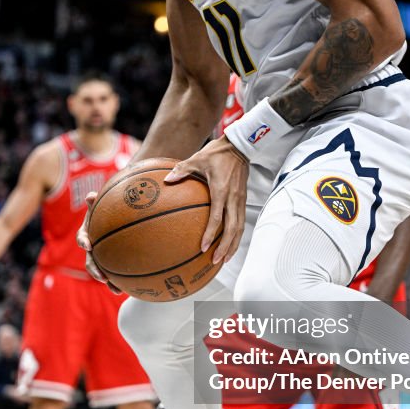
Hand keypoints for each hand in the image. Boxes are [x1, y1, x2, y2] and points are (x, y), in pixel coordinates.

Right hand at [77, 192, 122, 293]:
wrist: (121, 219)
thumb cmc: (110, 209)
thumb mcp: (104, 204)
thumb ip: (98, 201)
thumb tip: (90, 196)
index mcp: (89, 232)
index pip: (82, 236)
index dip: (83, 241)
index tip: (88, 245)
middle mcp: (93, 247)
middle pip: (90, 260)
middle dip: (95, 269)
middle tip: (101, 276)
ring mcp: (102, 257)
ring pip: (101, 271)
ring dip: (106, 280)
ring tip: (114, 288)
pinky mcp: (112, 263)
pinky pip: (113, 275)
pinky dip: (117, 283)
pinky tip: (125, 291)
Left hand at [165, 137, 247, 263]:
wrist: (239, 147)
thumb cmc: (217, 153)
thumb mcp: (197, 159)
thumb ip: (182, 170)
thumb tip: (167, 180)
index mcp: (221, 191)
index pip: (217, 218)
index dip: (211, 234)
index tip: (204, 247)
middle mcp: (233, 198)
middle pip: (233, 229)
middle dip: (225, 247)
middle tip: (216, 261)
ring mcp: (240, 200)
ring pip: (240, 228)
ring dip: (233, 245)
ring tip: (225, 259)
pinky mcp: (243, 200)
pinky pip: (241, 222)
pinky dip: (236, 235)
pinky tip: (230, 243)